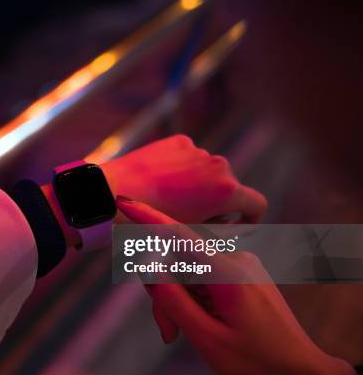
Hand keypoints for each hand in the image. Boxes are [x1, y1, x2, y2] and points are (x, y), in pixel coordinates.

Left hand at [102, 134, 266, 222]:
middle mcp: (220, 166)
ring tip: (172, 200)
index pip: (257, 204)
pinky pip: (190, 157)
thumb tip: (229, 224)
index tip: (238, 226)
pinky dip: (182, 168)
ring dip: (200, 184)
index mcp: (228, 191)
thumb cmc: (152, 222)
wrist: (116, 193)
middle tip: (196, 217)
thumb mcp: (191, 233)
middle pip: (230, 187)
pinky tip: (162, 181)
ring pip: (208, 171)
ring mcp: (199, 151)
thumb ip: (218, 228)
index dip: (251, 219)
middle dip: (220, 202)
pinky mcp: (180, 141)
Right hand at [116, 198, 359, 374]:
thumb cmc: (256, 361)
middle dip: (164, 289)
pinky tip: (199, 319)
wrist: (302, 372)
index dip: (148, 217)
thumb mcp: (207, 338)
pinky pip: (206, 274)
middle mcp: (237, 259)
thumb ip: (174, 300)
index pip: (180, 235)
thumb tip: (149, 267)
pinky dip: (194, 294)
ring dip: (180, 297)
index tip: (124, 201)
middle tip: (167, 331)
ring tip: (183, 332)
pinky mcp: (245, 272)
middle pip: (180, 260)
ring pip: (191, 269)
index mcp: (228, 273)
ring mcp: (243, 264)